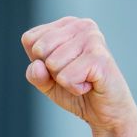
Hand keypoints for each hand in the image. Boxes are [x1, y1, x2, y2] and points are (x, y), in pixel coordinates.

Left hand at [21, 17, 136, 134]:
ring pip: (52, 63)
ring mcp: (93, 38)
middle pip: (39, 49)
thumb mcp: (46, 82)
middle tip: (73, 74)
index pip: (29, 39)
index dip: (38, 61)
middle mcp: (82, 25)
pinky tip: (90, 84)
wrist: (106, 111)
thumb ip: (34, 74)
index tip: (60, 66)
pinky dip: (74, 88)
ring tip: (83, 78)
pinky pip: (66, 78)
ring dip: (64, 80)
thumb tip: (38, 65)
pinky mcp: (99, 56)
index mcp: (66, 25)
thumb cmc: (75, 90)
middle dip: (51, 71)